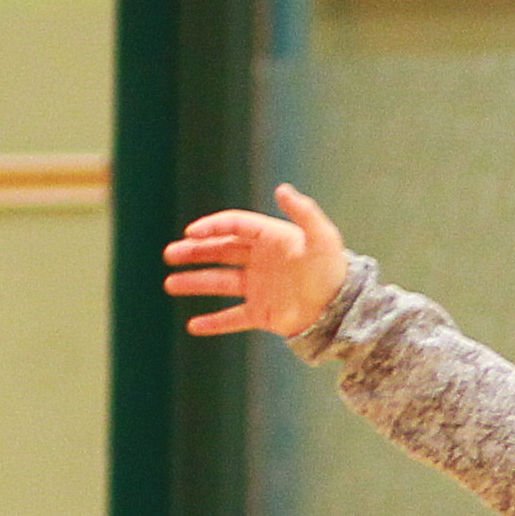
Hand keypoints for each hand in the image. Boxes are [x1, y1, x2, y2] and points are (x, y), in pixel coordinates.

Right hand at [163, 183, 353, 340]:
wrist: (344, 312)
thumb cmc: (334, 272)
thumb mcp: (323, 239)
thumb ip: (304, 212)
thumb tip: (282, 189)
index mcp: (271, 239)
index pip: (234, 226)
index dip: (212, 227)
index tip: (191, 233)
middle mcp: (262, 261)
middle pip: (221, 251)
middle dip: (194, 251)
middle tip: (171, 253)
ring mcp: (260, 288)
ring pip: (221, 282)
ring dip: (195, 282)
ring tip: (170, 284)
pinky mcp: (263, 314)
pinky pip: (233, 317)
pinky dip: (214, 322)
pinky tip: (193, 326)